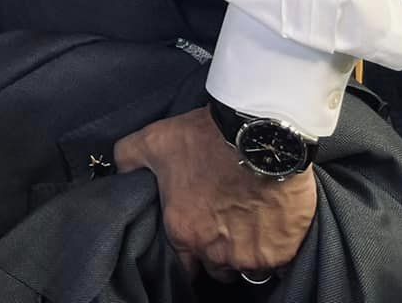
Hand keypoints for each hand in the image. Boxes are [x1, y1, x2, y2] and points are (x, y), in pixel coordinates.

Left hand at [115, 109, 317, 279]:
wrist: (260, 133)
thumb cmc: (205, 138)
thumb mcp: (153, 140)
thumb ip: (128, 158)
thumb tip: (118, 172)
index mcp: (183, 232)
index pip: (183, 268)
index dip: (188, 256)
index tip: (196, 240)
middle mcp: (216, 253)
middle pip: (216, 269)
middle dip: (218, 253)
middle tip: (224, 226)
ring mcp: (252, 256)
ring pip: (247, 268)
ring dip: (246, 252)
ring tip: (249, 226)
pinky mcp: (283, 252)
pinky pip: (278, 266)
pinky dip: (276, 252)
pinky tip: (273, 230)